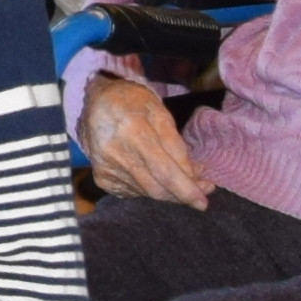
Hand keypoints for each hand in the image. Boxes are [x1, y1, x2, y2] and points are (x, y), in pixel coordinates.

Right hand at [75, 71, 210, 207]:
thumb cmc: (132, 103)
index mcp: (133, 131)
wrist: (95, 103)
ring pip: (147, 192)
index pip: (164, 171)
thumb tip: (193, 175)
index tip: (204, 198)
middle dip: (182, 194)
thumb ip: (176, 145)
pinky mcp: (101, 178)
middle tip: (203, 192)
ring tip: (183, 180)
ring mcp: (106, 168)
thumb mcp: (159, 112)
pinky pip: (134, 192)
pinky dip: (151, 188)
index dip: (186, 188)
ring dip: (169, 191)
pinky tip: (157, 176)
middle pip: (156, 188)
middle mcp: (116, 153)